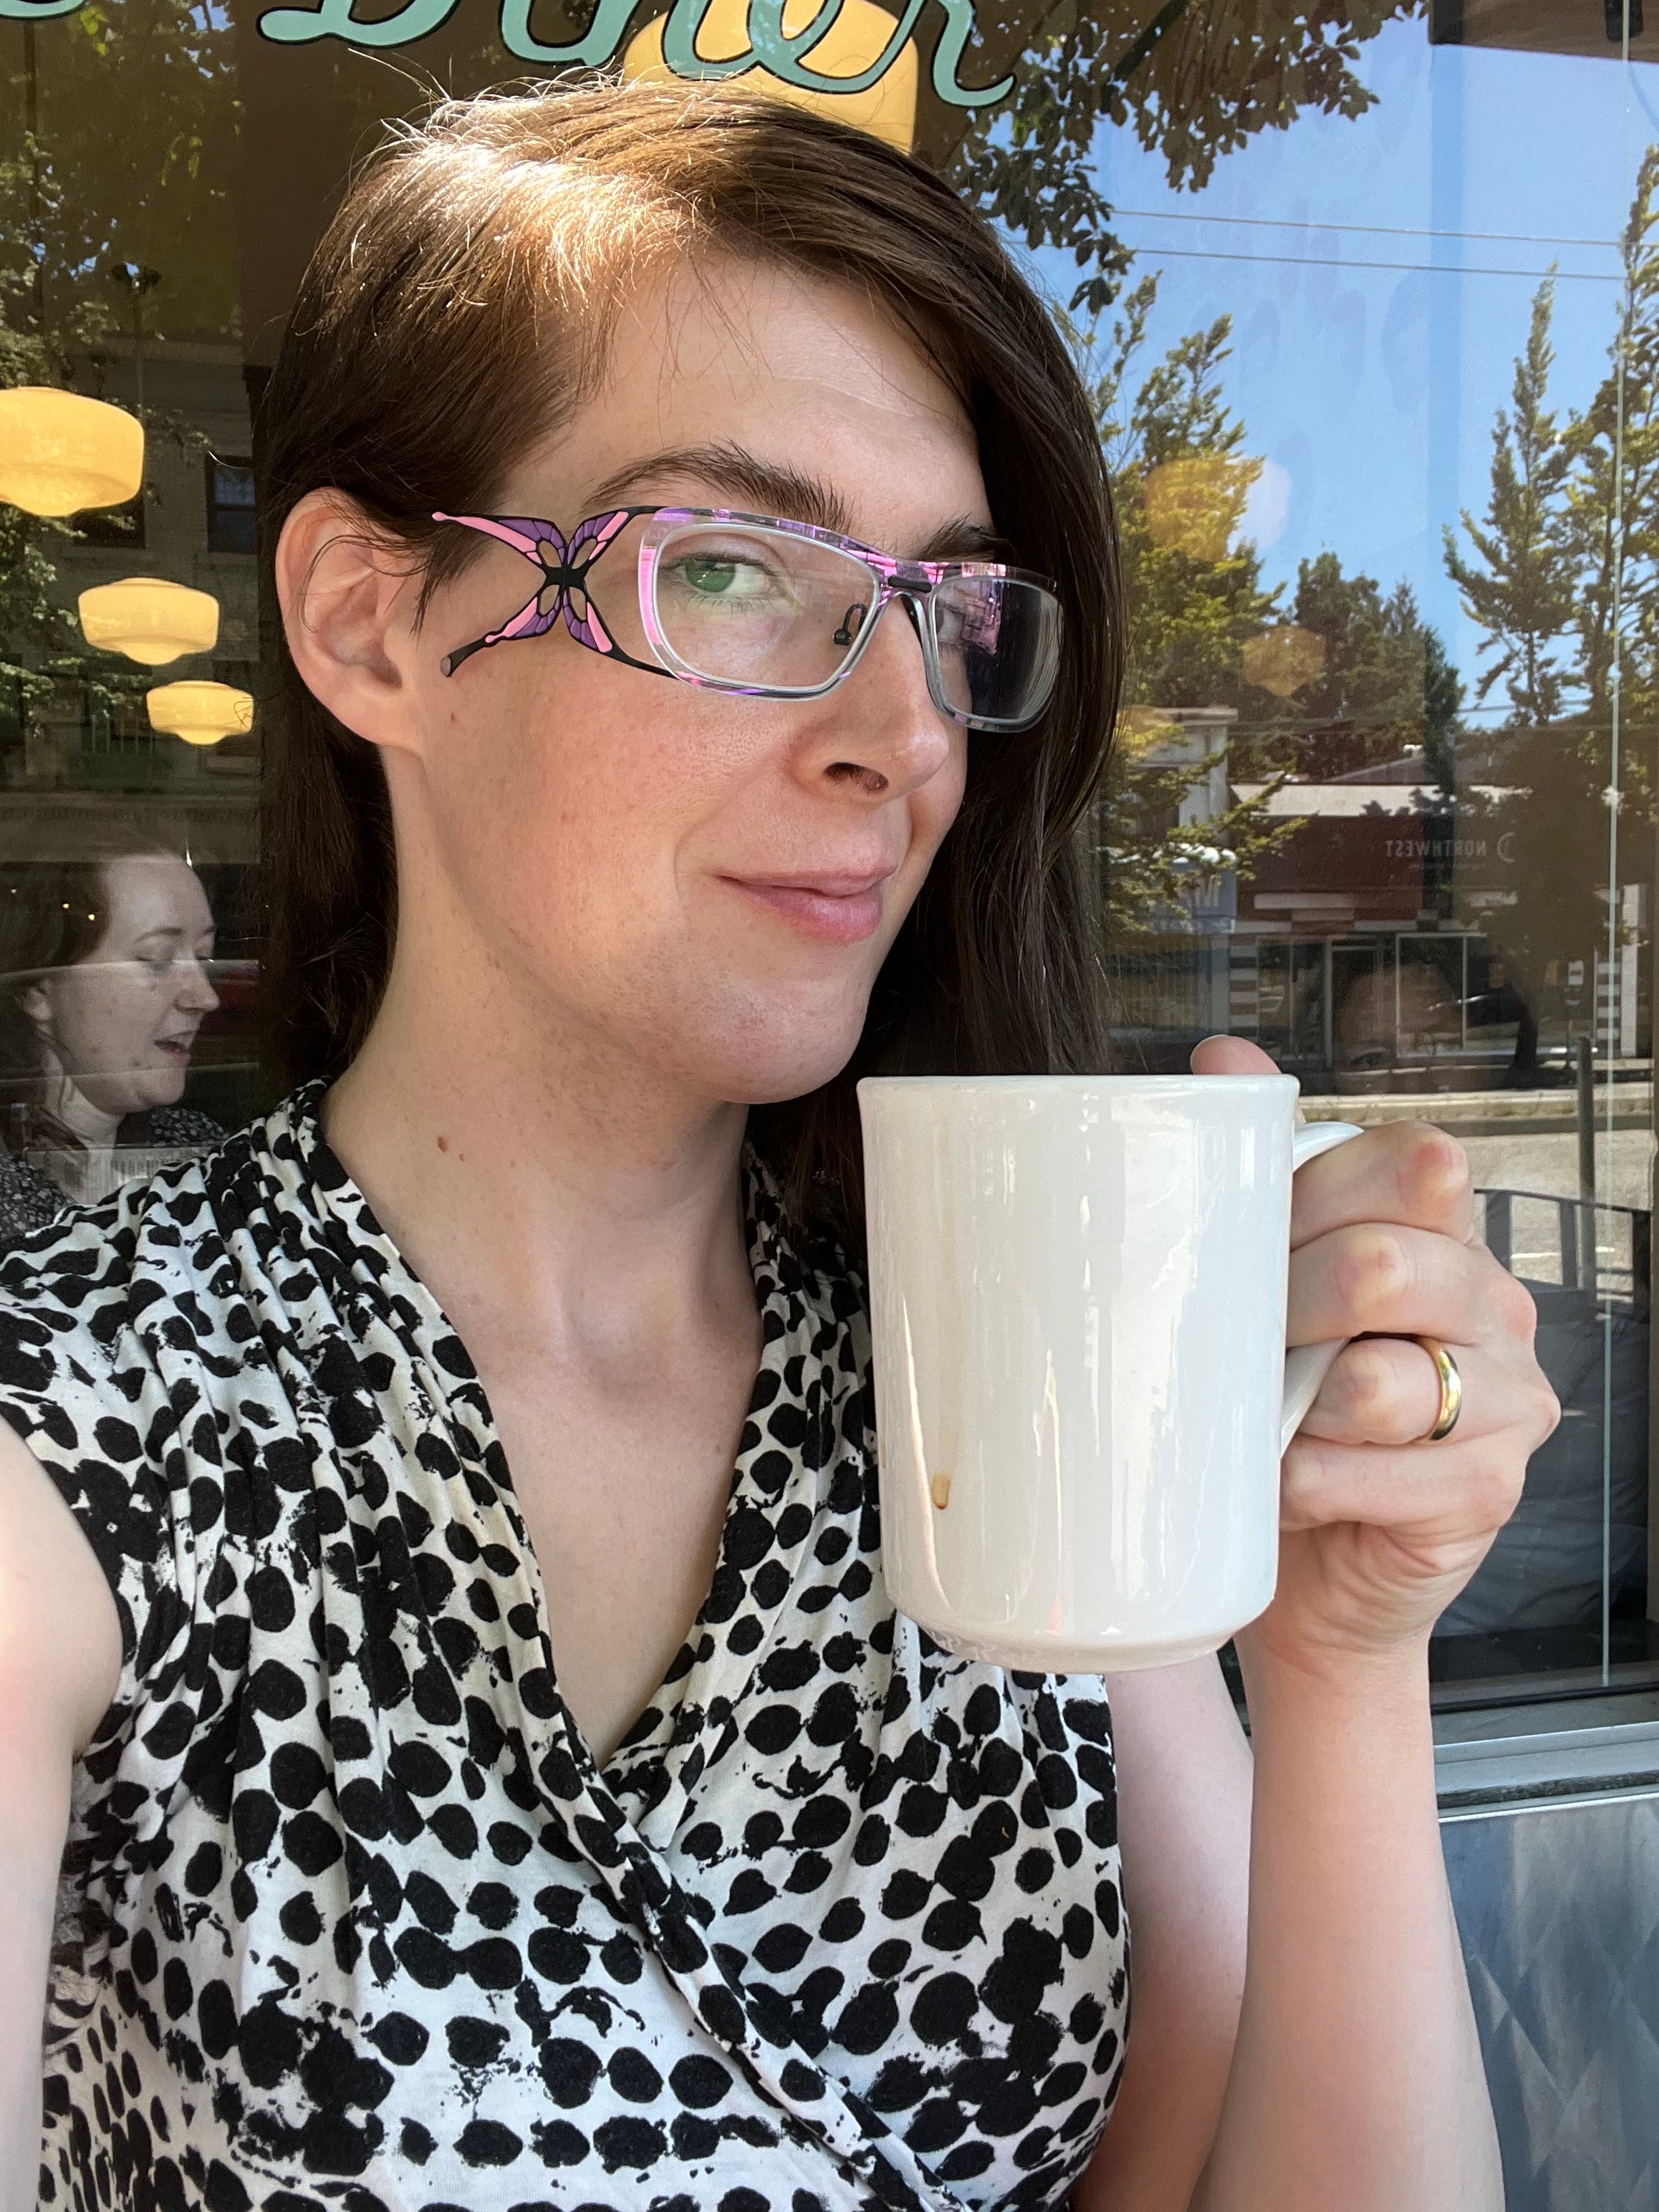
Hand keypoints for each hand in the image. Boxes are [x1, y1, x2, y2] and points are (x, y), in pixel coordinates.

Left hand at [1191, 1034, 1561, 1676]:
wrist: (1303, 1563)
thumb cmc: (1279, 1406)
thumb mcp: (1262, 1282)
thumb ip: (1260, 1166)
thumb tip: (1222, 1059)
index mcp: (1441, 1230)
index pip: (1407, 1164)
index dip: (1306, 1203)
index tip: (1246, 1245)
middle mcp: (1491, 1301)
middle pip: (1387, 1264)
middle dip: (1286, 1308)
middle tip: (1244, 1349)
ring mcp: (1507, 1397)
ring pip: (1382, 1380)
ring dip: (1294, 1408)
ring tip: (1269, 1424)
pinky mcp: (1488, 1489)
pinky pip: (1378, 1473)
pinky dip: (1308, 1483)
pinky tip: (1290, 1485)